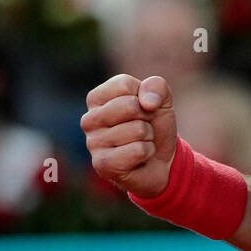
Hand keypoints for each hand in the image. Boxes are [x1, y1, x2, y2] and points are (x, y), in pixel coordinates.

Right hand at [81, 74, 178, 197]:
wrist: (161, 160)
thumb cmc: (154, 125)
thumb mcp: (161, 99)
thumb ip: (156, 87)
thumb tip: (147, 103)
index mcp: (97, 98)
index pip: (124, 85)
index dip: (144, 97)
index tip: (143, 108)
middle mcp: (89, 119)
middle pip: (131, 106)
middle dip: (147, 117)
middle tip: (143, 127)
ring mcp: (93, 143)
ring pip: (138, 129)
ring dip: (148, 137)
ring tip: (140, 142)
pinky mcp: (102, 164)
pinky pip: (139, 150)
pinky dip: (148, 152)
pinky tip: (139, 158)